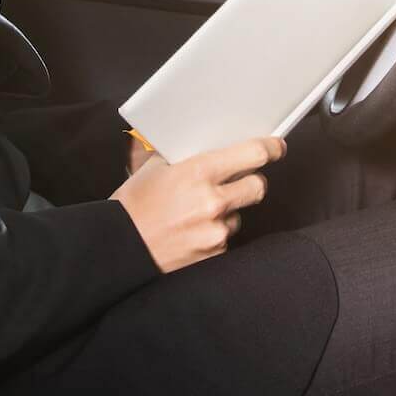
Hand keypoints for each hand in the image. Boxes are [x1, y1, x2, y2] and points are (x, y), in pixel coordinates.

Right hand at [110, 136, 285, 272]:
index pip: (253, 154)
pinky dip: (213, 233)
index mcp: (198, 172)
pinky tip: (190, 232)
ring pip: (239, 214)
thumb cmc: (133, 206)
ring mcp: (215, 231)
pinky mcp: (213, 254)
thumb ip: (183, 155)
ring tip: (194, 213)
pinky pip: (225, 237)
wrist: (118, 248)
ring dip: (226, 211)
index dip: (271, 148)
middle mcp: (212, 202)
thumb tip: (206, 141)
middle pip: (258, 186)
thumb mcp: (154, 168)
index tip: (277, 146)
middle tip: (238, 181)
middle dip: (251, 182)